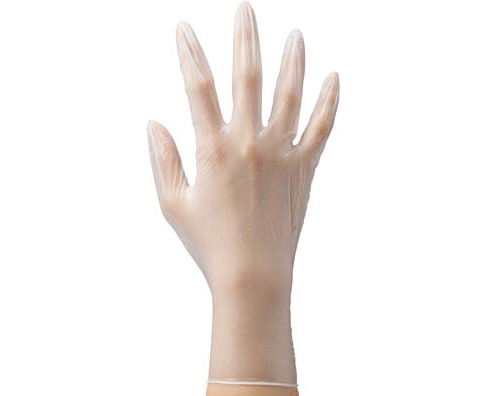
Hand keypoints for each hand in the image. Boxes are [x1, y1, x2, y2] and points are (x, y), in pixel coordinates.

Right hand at [147, 1, 338, 296]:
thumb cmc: (209, 244)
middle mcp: (250, 143)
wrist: (254, 276)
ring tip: (296, 34)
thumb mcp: (173, 204)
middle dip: (245, 37)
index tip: (183, 29)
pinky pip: (321, 129)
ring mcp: (282, 155)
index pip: (197, 86)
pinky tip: (334, 77)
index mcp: (213, 149)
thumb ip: (163, 160)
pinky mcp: (304, 171)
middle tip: (246, 8)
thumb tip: (154, 123)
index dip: (189, 53)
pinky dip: (329, 102)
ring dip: (293, 60)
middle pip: (248, 77)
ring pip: (291, 95)